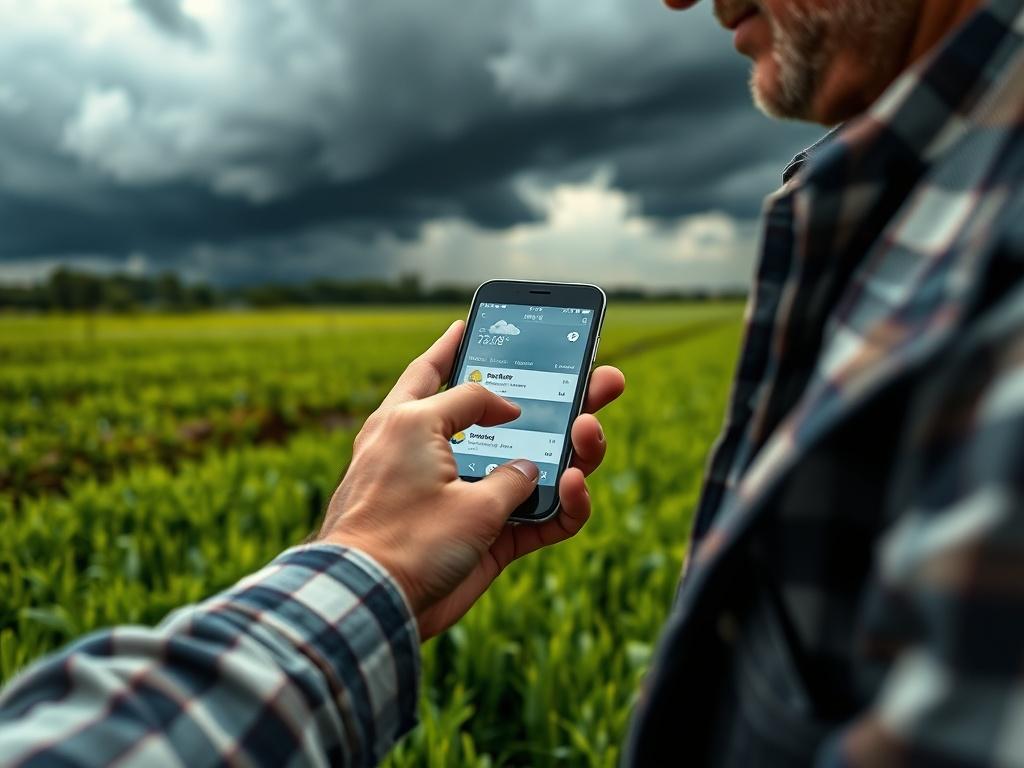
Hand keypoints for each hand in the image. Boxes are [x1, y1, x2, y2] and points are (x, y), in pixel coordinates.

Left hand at [318, 319, 624, 639]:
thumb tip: (532, 466)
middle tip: (600, 377)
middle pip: (505, 416)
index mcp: (414, 424)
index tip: (516, 386)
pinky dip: (559, 506)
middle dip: (557, 397)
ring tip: (590, 429)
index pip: (458, 380)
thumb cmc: (405, 536)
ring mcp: (463, 500)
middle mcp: (438, 456)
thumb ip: (509, 471)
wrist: (374, 606)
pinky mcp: (483, 541)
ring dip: (568, 450)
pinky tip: (572, 489)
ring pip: (527, 466)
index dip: (496, 378)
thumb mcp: (460, 487)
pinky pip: (534, 519)